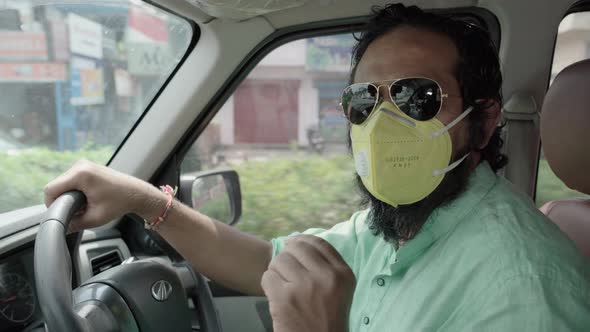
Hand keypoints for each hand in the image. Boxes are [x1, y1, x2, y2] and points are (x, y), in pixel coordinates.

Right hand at [44, 160, 163, 231]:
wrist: (137, 193)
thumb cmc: (120, 203)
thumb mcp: (95, 219)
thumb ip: (74, 224)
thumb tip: (60, 228)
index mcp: (81, 174)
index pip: (51, 190)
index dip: (52, 205)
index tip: (61, 215)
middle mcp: (80, 165)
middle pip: (55, 186)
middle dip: (61, 201)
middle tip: (76, 212)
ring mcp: (83, 164)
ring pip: (62, 183)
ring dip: (67, 196)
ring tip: (83, 205)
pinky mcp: (86, 167)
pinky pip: (70, 180)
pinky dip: (73, 190)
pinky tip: (85, 199)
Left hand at [261, 235, 355, 331]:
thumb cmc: (328, 317)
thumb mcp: (340, 288)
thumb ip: (326, 265)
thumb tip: (297, 241)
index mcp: (342, 273)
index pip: (318, 242)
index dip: (301, 240)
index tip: (293, 244)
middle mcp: (326, 277)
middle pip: (296, 247)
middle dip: (287, 255)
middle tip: (286, 269)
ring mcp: (304, 287)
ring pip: (279, 260)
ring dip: (277, 271)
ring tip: (283, 284)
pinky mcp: (284, 299)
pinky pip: (267, 277)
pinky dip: (268, 284)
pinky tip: (277, 295)